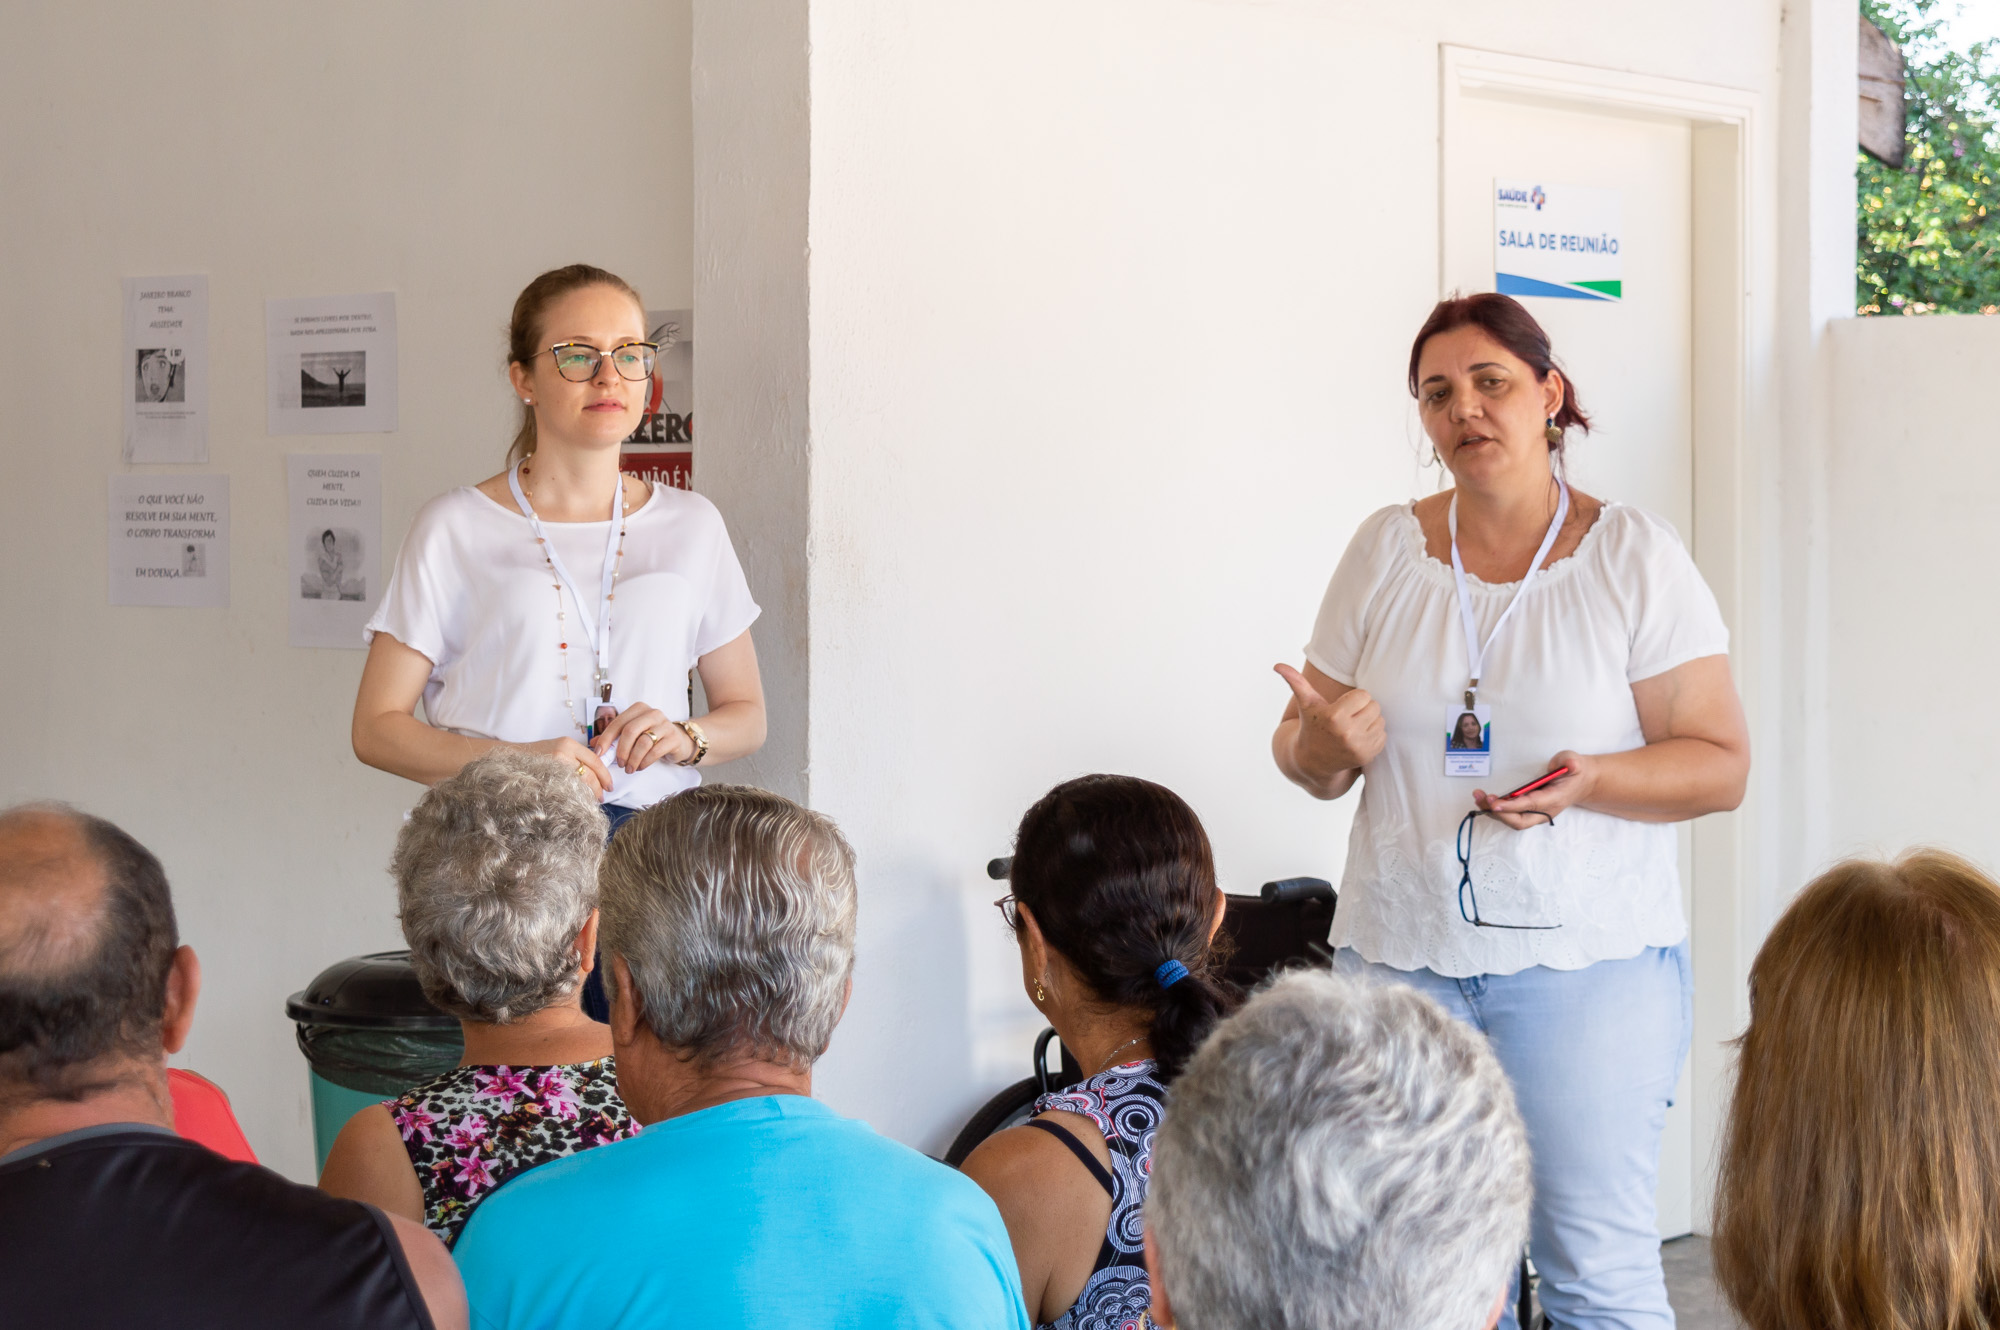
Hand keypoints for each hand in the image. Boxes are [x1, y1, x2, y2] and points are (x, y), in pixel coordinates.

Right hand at [522, 736, 614, 799]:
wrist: (513, 758)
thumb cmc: (537, 755)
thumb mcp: (559, 748)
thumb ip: (577, 757)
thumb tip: (597, 773)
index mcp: (568, 744)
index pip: (594, 760)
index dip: (605, 774)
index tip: (609, 784)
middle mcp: (563, 753)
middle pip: (590, 773)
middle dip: (599, 787)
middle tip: (603, 796)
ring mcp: (554, 766)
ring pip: (581, 783)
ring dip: (590, 793)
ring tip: (593, 800)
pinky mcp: (547, 777)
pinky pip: (568, 789)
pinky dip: (576, 796)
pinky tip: (578, 800)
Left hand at [592, 702, 692, 773]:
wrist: (679, 740)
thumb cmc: (652, 736)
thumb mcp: (633, 734)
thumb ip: (614, 738)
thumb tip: (593, 744)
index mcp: (639, 709)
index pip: (618, 722)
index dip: (606, 738)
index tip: (600, 753)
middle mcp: (652, 713)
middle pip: (630, 731)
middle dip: (621, 750)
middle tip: (619, 763)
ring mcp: (665, 724)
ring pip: (643, 742)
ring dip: (633, 759)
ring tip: (629, 768)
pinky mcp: (673, 737)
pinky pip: (656, 751)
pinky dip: (645, 762)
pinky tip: (640, 767)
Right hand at [1275, 664, 1385, 775]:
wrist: (1313, 761)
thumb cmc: (1312, 725)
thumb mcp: (1305, 703)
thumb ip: (1295, 681)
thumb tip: (1277, 665)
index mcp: (1334, 716)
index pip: (1364, 695)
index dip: (1353, 699)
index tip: (1342, 707)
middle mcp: (1347, 733)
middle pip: (1375, 707)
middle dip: (1363, 709)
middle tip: (1347, 718)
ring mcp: (1358, 747)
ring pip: (1380, 721)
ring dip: (1369, 722)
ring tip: (1352, 728)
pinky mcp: (1367, 756)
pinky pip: (1382, 736)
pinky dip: (1373, 736)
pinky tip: (1357, 739)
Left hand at [1475, 750, 1596, 829]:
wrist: (1580, 783)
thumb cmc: (1574, 771)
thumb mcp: (1575, 761)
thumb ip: (1570, 761)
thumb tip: (1570, 763)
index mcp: (1555, 799)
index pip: (1531, 805)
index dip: (1512, 806)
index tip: (1495, 803)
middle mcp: (1545, 811)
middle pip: (1519, 821)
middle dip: (1499, 813)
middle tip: (1483, 798)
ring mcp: (1537, 814)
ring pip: (1513, 820)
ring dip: (1494, 812)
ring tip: (1479, 797)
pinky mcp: (1530, 812)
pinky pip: (1512, 816)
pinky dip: (1497, 810)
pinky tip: (1485, 800)